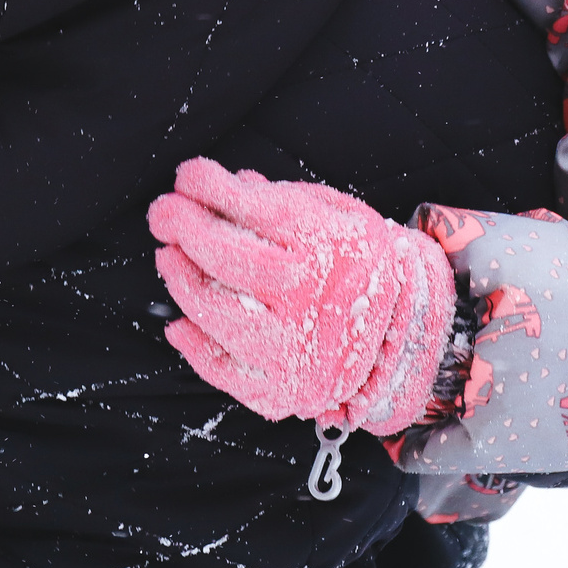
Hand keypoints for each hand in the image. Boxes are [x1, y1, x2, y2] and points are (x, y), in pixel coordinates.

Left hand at [146, 158, 454, 434]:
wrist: (404, 335)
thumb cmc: (359, 264)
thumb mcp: (337, 215)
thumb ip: (282, 198)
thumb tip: (228, 183)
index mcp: (330, 247)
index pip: (256, 209)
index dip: (210, 187)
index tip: (188, 176)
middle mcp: (313, 300)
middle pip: (229, 259)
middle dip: (186, 228)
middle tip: (163, 213)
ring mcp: (297, 351)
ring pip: (219, 315)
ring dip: (182, 283)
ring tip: (169, 258)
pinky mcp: (283, 391)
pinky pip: (225, 372)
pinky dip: (194, 347)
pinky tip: (178, 323)